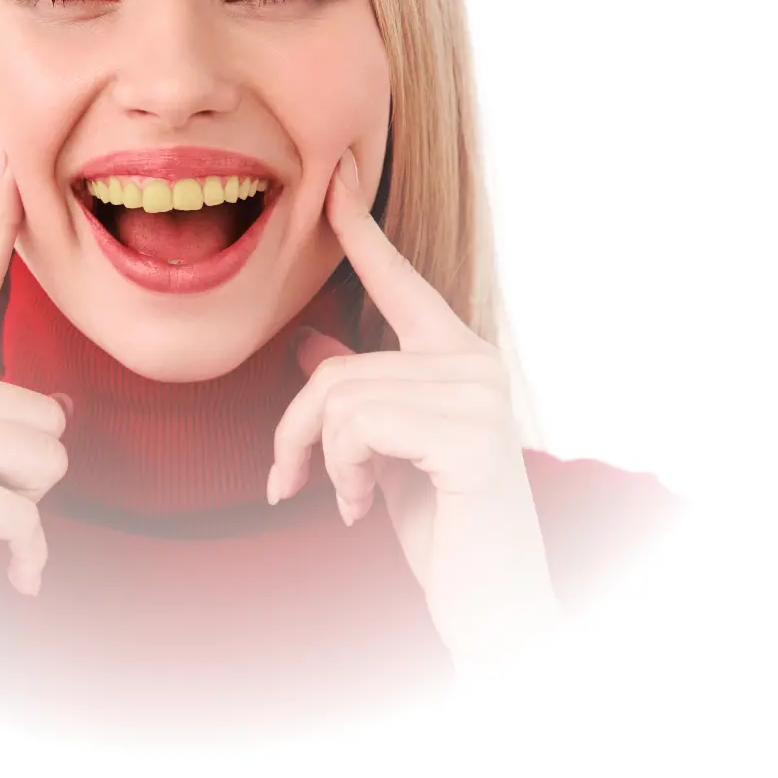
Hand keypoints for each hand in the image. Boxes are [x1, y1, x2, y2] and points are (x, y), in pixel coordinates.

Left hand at [267, 149, 558, 663]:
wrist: (488, 600)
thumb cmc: (442, 525)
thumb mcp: (383, 454)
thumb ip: (360, 397)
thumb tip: (313, 349)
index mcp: (454, 357)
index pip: (400, 282)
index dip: (363, 232)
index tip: (336, 178)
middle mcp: (473, 361)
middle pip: (335, 370)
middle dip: (294, 433)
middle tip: (290, 484)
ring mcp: (478, 393)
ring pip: (339, 398)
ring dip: (319, 462)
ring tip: (345, 501)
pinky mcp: (470, 433)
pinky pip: (358, 428)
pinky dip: (341, 474)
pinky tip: (362, 510)